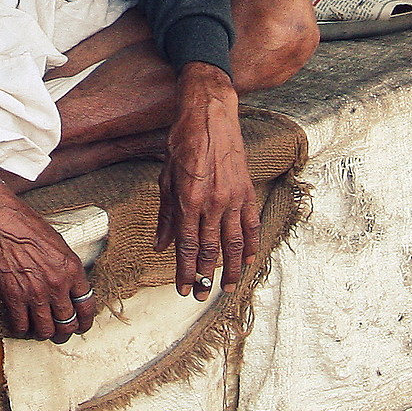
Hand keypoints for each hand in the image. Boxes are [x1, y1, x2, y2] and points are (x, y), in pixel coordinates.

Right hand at [0, 169, 96, 340]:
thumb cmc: (25, 225)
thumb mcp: (57, 244)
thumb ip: (65, 268)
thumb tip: (67, 286)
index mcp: (72, 269)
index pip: (86, 306)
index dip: (85, 321)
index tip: (81, 325)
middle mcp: (57, 284)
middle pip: (67, 323)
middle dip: (64, 331)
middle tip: (59, 332)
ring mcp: (34, 292)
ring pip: (45, 329)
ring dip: (43, 333)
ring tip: (40, 330)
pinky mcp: (12, 296)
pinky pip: (20, 325)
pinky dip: (21, 328)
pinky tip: (20, 324)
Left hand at [156, 62, 253, 298]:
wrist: (210, 115)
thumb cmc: (183, 142)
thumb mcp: (165, 178)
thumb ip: (165, 215)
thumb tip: (160, 245)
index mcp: (188, 200)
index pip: (186, 245)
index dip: (184, 270)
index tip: (183, 289)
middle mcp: (212, 202)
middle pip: (209, 249)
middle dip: (204, 276)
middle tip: (200, 295)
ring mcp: (233, 198)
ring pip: (233, 243)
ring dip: (230, 269)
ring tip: (226, 288)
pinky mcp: (247, 191)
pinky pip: (251, 225)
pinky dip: (251, 246)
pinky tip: (249, 261)